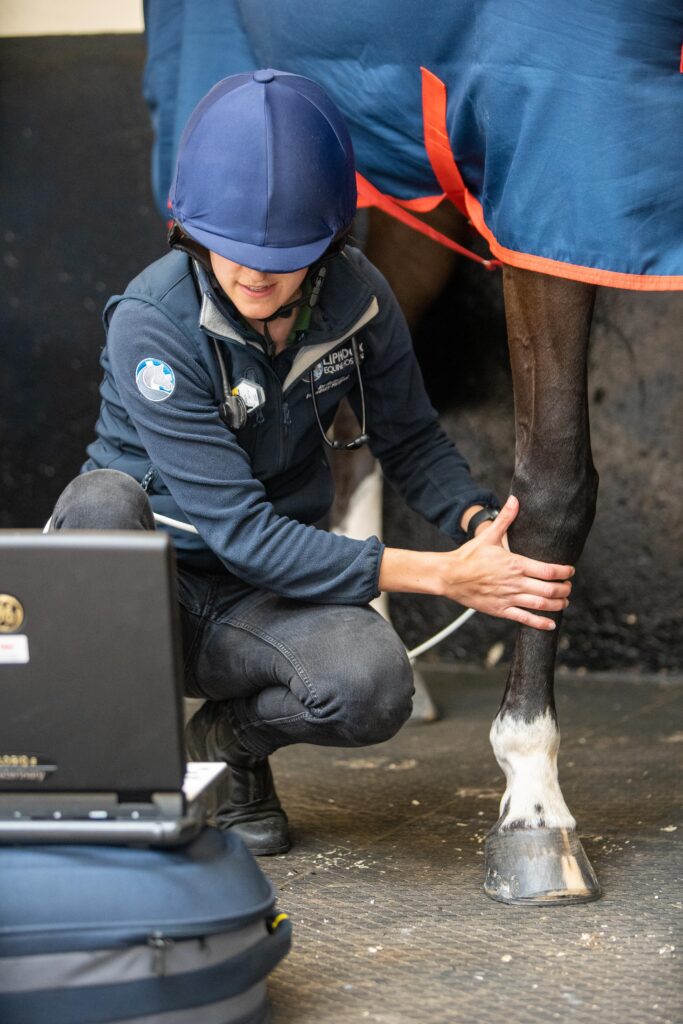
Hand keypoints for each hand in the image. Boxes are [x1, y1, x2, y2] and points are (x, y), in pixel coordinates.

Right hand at [442, 495, 573, 629]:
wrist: (450, 575)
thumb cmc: (469, 555)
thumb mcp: (489, 536)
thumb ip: (505, 519)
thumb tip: (515, 499)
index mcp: (515, 563)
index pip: (549, 570)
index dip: (564, 572)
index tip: (570, 571)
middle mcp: (515, 582)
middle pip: (549, 589)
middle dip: (564, 589)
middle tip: (568, 587)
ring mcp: (508, 597)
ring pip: (541, 604)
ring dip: (557, 604)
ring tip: (564, 602)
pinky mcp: (500, 609)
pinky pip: (524, 618)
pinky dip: (540, 623)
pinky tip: (551, 624)